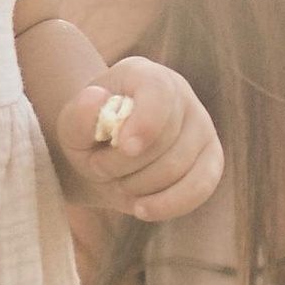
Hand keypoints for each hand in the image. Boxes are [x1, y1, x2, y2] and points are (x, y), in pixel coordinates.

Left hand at [54, 56, 223, 219]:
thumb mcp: (72, 126)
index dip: (146, 122)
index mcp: (146, 76)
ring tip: (118, 181)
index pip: (158, 92)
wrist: (108, 155)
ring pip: (178, 168)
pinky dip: (168, 204)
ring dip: (138, 187)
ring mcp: (202, 127)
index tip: (125, 148)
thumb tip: (96, 98)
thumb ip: (79, 114)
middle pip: (165, 140)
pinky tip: (142, 209)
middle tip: (98, 167)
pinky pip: (200, 188)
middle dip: (124, 166)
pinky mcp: (211, 159)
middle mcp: (182, 95)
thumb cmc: (92, 136)